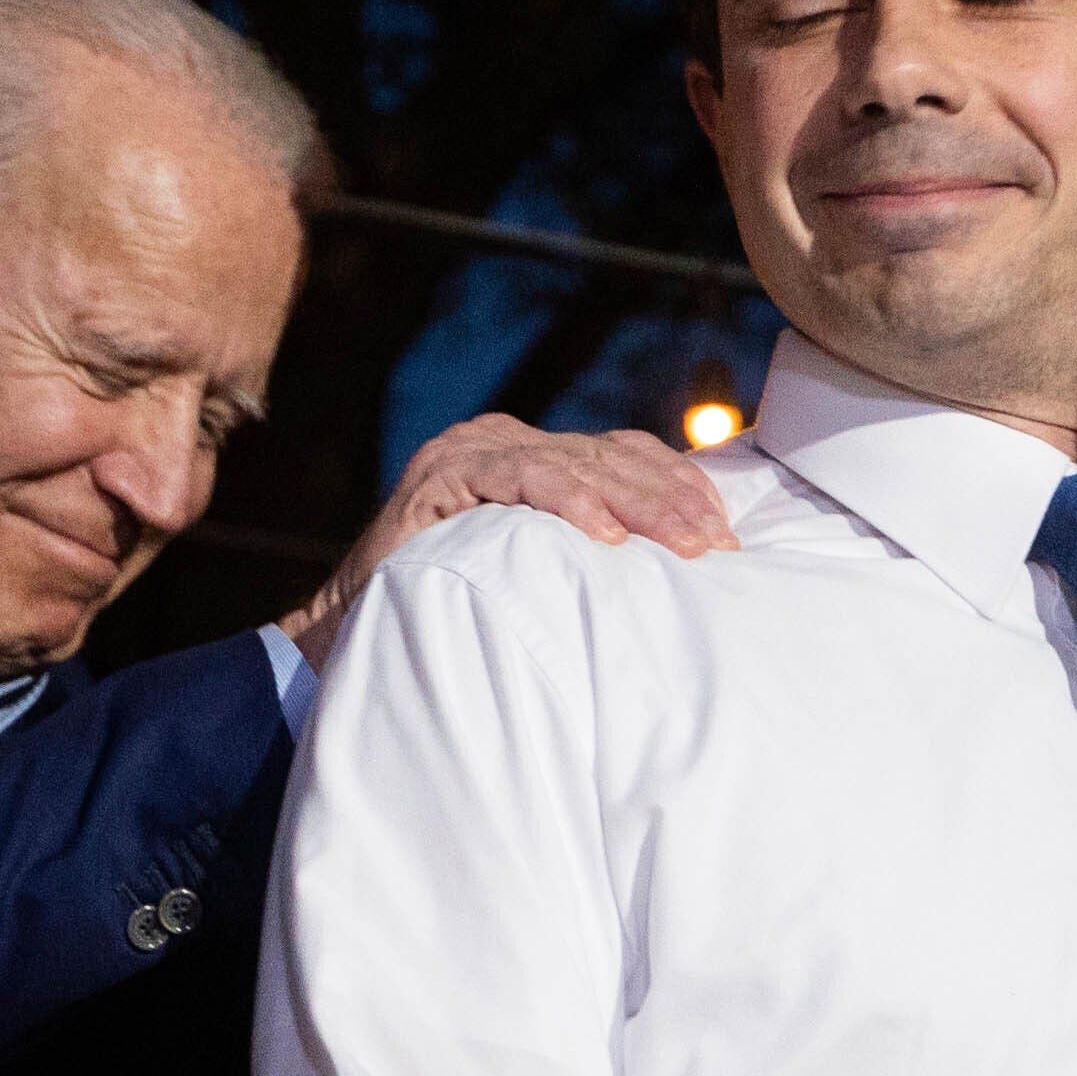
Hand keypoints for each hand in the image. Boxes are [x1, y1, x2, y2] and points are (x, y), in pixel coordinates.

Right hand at [286, 413, 735, 662]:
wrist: (350, 635)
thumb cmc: (449, 613)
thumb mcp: (535, 574)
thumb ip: (584, 555)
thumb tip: (673, 576)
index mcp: (532, 453)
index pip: (623, 454)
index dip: (679, 485)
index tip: (726, 531)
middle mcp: (503, 440)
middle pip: (608, 458)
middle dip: (671, 500)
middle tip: (719, 546)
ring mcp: (469, 452)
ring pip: (573, 463)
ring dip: (635, 503)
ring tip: (682, 542)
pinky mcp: (440, 476)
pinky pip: (516, 477)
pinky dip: (565, 502)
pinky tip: (604, 536)